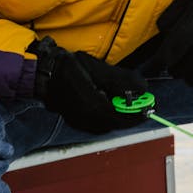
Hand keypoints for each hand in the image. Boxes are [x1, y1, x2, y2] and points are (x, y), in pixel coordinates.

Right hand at [31, 38, 147, 132]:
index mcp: (92, 106)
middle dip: (130, 116)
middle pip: (115, 124)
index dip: (137, 114)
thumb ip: (121, 80)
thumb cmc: (69, 66)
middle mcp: (86, 119)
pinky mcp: (75, 121)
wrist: (43, 71)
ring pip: (106, 126)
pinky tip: (110, 106)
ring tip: (127, 104)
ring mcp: (78, 122)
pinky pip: (96, 125)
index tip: (149, 109)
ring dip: (119, 118)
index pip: (121, 117)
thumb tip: (143, 87)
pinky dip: (108, 118)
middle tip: (141, 106)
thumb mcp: (98, 68)